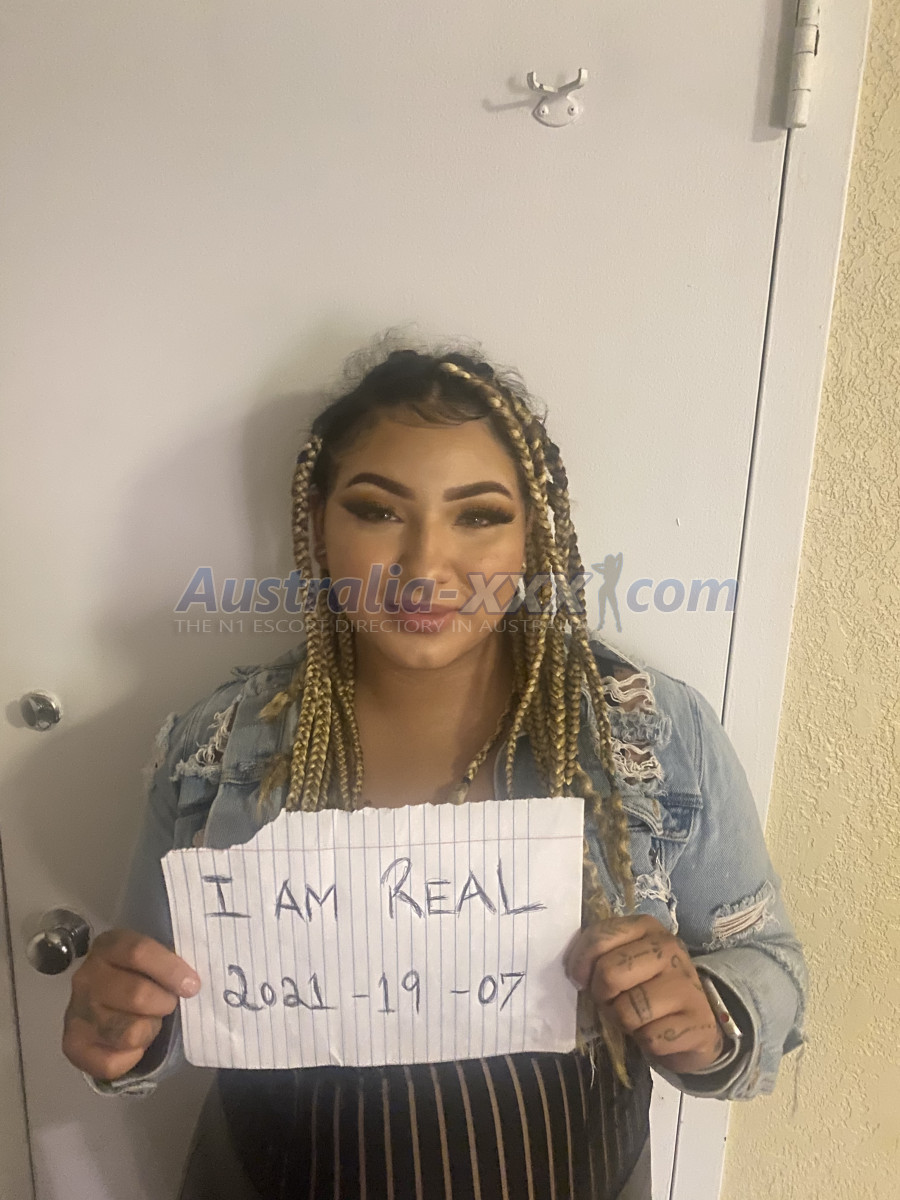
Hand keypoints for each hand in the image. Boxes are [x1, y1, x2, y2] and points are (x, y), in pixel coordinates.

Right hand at [62, 929, 199, 1081]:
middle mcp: (86, 978)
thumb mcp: (152, 958)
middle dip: (164, 1004)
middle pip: (137, 995)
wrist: (104, 1003)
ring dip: (149, 1031)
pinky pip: (113, 1063)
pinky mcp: (73, 1046)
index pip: (139, 952)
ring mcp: (76, 1012)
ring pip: (129, 1033)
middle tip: (168, 1005)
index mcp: (108, 947)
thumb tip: (193, 983)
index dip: (170, 969)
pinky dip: (131, 1058)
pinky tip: (132, 1045)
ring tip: (148, 1022)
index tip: (192, 985)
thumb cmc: (140, 976)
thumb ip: (170, 963)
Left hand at [565, 914, 724, 1073]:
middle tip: (611, 1001)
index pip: (599, 937)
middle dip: (602, 995)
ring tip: (635, 1018)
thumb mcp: (625, 961)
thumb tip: (575, 972)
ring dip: (623, 1022)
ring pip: (628, 1011)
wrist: (695, 1022)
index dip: (580, 963)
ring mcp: (687, 986)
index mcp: (647, 927)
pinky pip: (650, 1039)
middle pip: (610, 973)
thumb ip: (600, 955)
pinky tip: (656, 1032)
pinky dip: (646, 1043)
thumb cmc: (648, 988)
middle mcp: (669, 949)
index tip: (582, 979)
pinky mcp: (698, 1024)